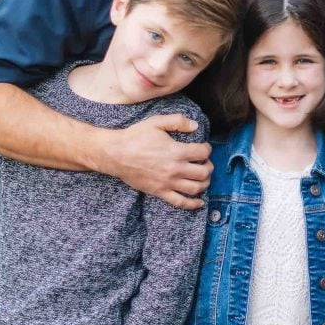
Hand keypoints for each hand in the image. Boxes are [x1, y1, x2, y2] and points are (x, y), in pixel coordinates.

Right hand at [94, 114, 212, 209]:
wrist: (116, 154)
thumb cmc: (135, 137)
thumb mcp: (156, 122)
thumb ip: (178, 121)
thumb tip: (195, 126)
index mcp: (176, 151)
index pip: (203, 153)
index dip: (207, 149)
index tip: (203, 147)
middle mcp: (175, 169)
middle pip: (204, 172)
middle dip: (208, 166)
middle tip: (204, 162)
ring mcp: (168, 183)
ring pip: (196, 188)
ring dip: (204, 183)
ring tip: (202, 178)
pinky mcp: (160, 192)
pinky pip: (180, 202)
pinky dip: (193, 204)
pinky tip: (199, 202)